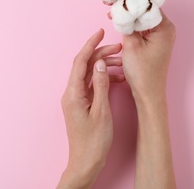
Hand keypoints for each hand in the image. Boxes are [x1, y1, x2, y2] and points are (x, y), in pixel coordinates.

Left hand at [57, 29, 123, 188]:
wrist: (86, 161)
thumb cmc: (93, 140)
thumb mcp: (101, 111)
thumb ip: (100, 85)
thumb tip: (100, 63)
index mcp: (73, 93)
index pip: (80, 62)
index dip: (90, 45)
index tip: (100, 32)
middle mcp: (71, 93)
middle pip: (85, 66)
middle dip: (101, 54)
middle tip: (119, 48)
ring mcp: (76, 98)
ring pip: (89, 75)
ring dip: (104, 67)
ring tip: (122, 64)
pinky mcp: (82, 104)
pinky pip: (92, 85)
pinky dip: (103, 79)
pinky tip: (117, 79)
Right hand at [122, 10, 175, 103]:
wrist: (148, 92)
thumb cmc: (142, 72)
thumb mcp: (131, 44)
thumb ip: (127, 23)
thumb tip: (122, 7)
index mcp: (164, 27)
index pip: (148, 4)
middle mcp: (166, 28)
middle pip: (146, 9)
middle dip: (129, 4)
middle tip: (111, 1)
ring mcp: (162, 35)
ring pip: (143, 18)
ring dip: (129, 14)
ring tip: (113, 9)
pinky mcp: (155, 41)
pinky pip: (143, 26)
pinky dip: (132, 23)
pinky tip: (120, 20)